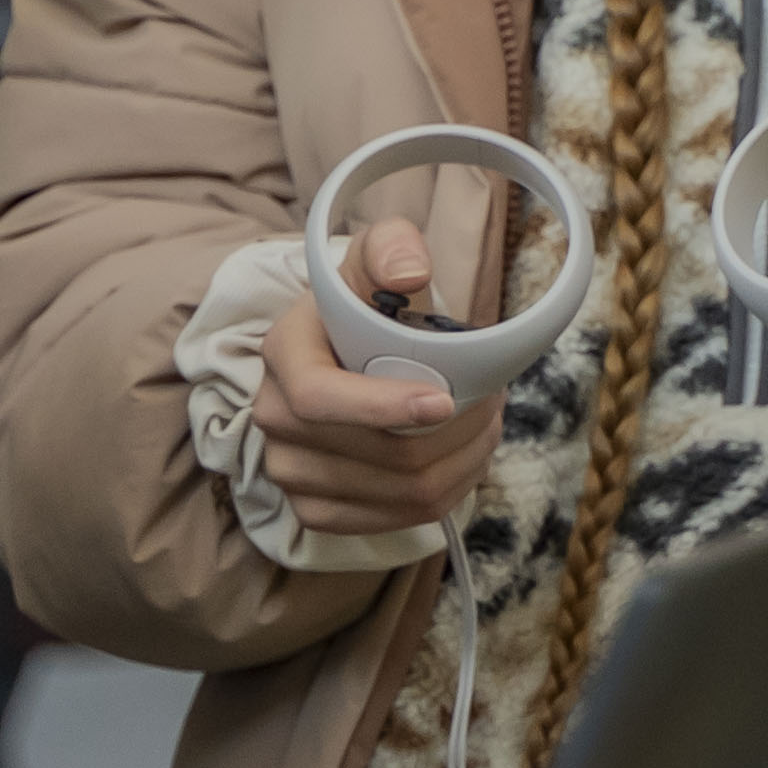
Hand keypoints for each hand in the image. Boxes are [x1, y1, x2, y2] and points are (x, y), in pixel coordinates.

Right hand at [253, 222, 512, 536]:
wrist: (340, 356)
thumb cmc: (363, 306)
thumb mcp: (374, 259)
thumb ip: (391, 247)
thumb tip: (411, 273)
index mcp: (283, 354)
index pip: (318, 399)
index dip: (383, 407)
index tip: (445, 400)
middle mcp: (273, 419)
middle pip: (381, 455)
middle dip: (457, 432)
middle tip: (494, 400)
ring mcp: (290, 474)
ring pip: (400, 493)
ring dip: (463, 461)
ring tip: (486, 424)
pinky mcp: (316, 511)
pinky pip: (398, 520)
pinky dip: (448, 492)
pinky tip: (462, 458)